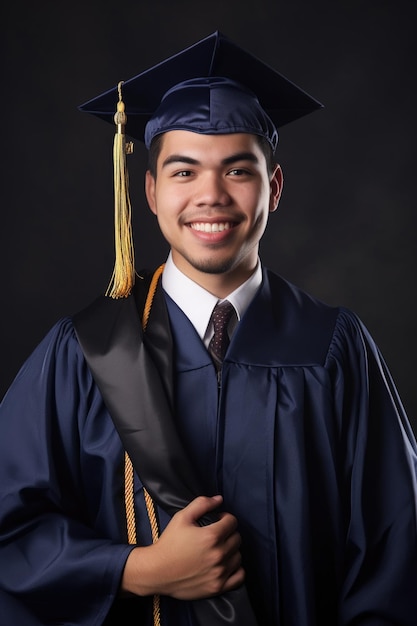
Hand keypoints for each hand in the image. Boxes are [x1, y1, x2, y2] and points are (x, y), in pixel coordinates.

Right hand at [121, 495, 244, 599]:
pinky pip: (239, 576)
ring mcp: (219, 572)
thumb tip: (219, 499)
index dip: (225, 518)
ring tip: (220, 549)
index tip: (218, 521)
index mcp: (211, 536)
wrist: (157, 571)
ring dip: (232, 550)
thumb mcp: (181, 517)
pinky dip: (236, 569)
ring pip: (238, 556)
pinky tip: (226, 565)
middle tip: (218, 535)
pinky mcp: (217, 587)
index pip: (232, 522)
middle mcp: (218, 554)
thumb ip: (201, 504)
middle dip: (229, 533)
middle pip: (237, 538)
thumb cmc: (168, 543)